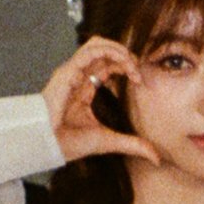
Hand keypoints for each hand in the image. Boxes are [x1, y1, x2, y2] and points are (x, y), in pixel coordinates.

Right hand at [43, 36, 152, 166]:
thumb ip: (132, 145)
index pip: (106, 66)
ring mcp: (72, 71)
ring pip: (97, 45)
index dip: (125, 66)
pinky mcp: (68, 71)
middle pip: (104, 52)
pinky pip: (90, 50)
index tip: (139, 80)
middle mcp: (78, 76)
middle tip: (138, 69)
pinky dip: (110, 50)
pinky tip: (123, 61)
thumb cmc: (69, 142)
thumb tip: (156, 158)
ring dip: (119, 50)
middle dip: (125, 56)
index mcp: (84, 88)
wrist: (47, 144)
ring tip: (132, 63)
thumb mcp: (109, 141)